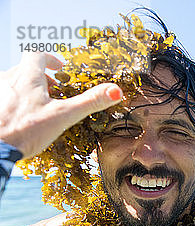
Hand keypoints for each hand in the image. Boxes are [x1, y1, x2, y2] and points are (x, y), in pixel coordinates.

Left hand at [0, 52, 122, 158]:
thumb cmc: (26, 131)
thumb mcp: (64, 116)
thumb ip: (89, 102)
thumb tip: (115, 91)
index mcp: (28, 77)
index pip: (37, 55)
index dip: (51, 59)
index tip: (60, 69)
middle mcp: (8, 79)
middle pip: (25, 69)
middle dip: (41, 77)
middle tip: (53, 91)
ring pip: (13, 82)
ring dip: (26, 89)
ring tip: (39, 105)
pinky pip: (4, 97)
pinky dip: (15, 101)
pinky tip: (22, 118)